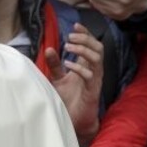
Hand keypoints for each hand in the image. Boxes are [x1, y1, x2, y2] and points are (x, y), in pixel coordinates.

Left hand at [46, 23, 103, 146]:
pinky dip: (79, 67)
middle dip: (85, 38)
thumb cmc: (68, 100)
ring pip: (97, 58)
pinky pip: (90, 75)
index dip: (86, 33)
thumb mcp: (58, 79)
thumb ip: (54, 64)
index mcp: (87, 66)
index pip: (92, 44)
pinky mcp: (92, 91)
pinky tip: (68, 64)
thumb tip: (48, 48)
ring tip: (68, 47)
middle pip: (98, 47)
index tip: (75, 25)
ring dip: (83, 49)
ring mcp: (94, 80)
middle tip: (70, 36)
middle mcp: (93, 71)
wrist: (75, 121)